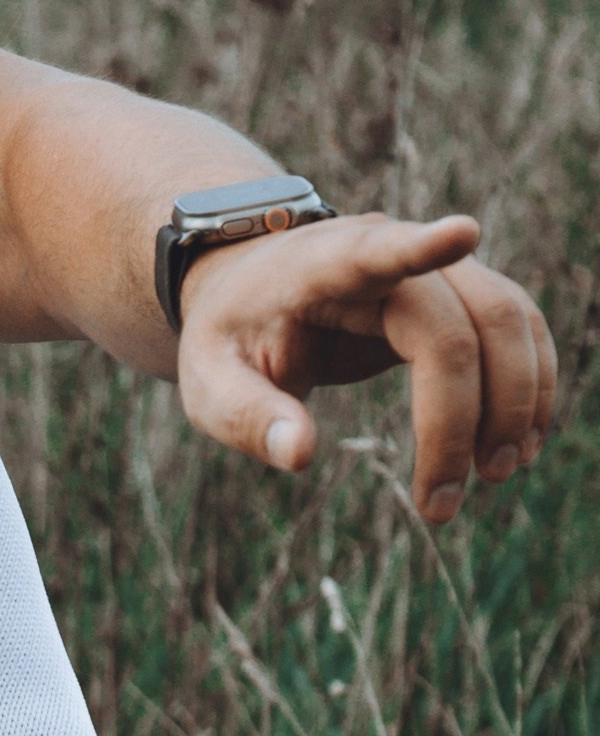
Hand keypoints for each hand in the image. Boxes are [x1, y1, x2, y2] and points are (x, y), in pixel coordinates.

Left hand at [177, 213, 555, 522]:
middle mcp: (389, 249)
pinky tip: (518, 440)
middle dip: (467, 415)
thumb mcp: (207, 381)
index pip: (374, 253)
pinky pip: (516, 324)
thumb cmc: (231, 336)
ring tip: (494, 475)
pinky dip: (528, 380)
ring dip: (516, 399)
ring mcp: (433, 265)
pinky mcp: (458, 290)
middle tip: (444, 503)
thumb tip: (298, 455)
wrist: (250, 287)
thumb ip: (246, 415)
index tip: (462, 232)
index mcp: (318, 266)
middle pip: (460, 324)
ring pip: (508, 318)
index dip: (420, 247)